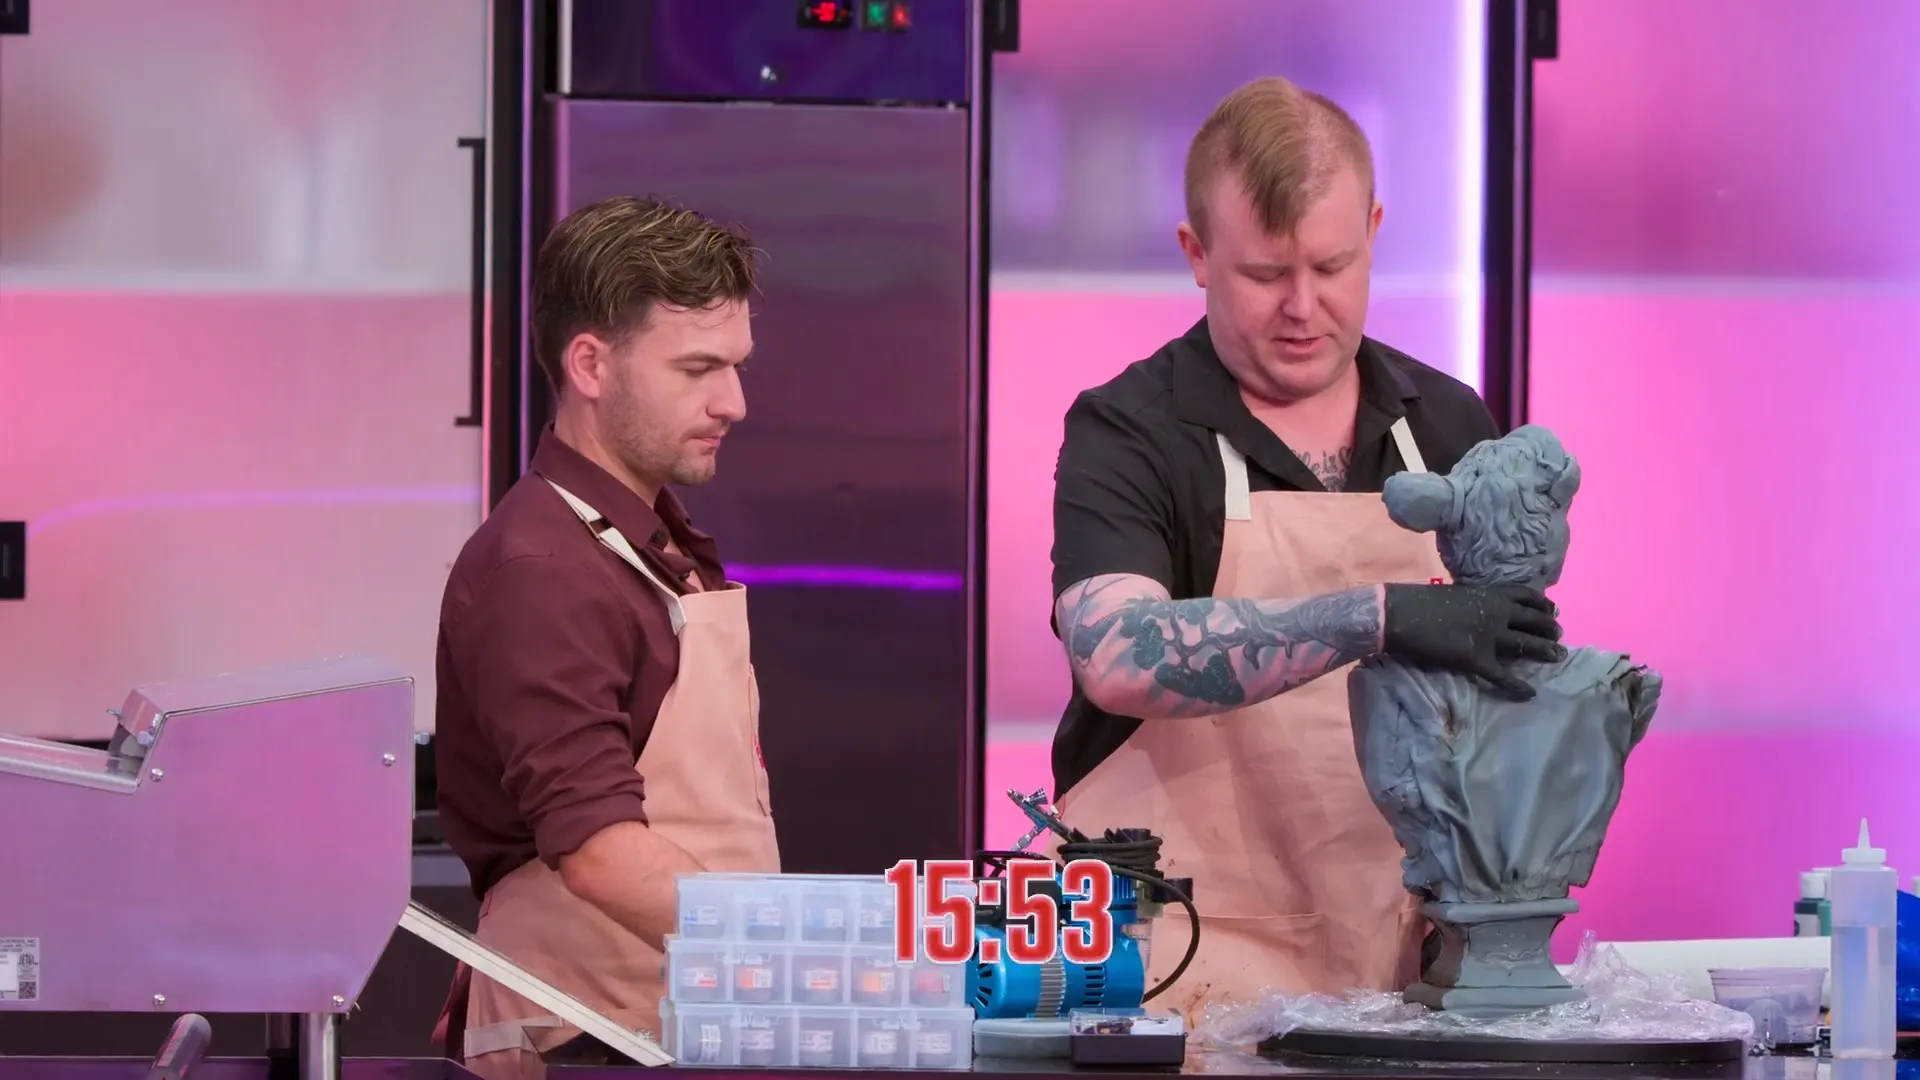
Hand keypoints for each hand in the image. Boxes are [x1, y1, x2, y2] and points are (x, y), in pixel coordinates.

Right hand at [1381, 583, 1566, 699]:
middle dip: (1549, 629)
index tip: (1552, 610)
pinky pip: (1502, 675)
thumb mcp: (1457, 593)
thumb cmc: (1421, 600)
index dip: (1543, 605)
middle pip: (1534, 621)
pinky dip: (1518, 686)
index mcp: (1490, 593)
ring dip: (1544, 651)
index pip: (1527, 596)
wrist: (1400, 613)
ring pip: (1525, 645)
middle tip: (1558, 636)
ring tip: (1558, 656)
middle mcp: (1497, 613)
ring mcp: (1489, 636)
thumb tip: (1485, 612)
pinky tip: (1530, 694)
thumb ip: (1476, 601)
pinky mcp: (1476, 659)